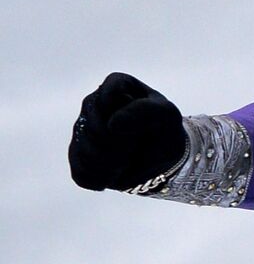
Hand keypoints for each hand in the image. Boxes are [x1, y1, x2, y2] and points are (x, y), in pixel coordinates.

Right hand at [69, 72, 186, 191]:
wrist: (161, 157)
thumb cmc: (164, 129)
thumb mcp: (166, 115)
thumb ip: (144, 111)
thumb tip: (111, 124)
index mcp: (116, 85)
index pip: (109, 97)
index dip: (128, 116)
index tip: (144, 123)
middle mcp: (92, 104)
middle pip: (94, 129)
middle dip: (122, 144)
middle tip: (137, 145)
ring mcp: (80, 130)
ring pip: (85, 153)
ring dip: (114, 163)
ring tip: (128, 159)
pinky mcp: (76, 155)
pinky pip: (81, 173)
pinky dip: (104, 178)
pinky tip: (116, 172)